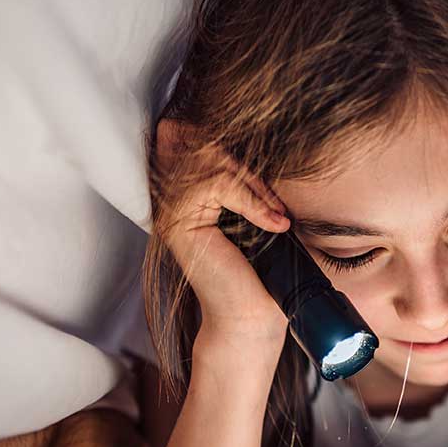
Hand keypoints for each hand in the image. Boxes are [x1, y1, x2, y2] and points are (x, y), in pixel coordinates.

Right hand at [152, 119, 289, 340]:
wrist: (252, 314)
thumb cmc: (261, 268)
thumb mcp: (259, 211)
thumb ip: (249, 177)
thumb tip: (263, 132)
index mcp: (188, 192)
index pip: (199, 138)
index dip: (234, 148)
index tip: (269, 190)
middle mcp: (172, 196)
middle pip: (206, 144)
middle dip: (250, 168)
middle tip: (276, 206)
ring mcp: (171, 208)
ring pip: (213, 161)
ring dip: (255, 186)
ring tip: (277, 217)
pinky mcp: (178, 222)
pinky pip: (218, 185)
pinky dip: (253, 200)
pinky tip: (273, 224)